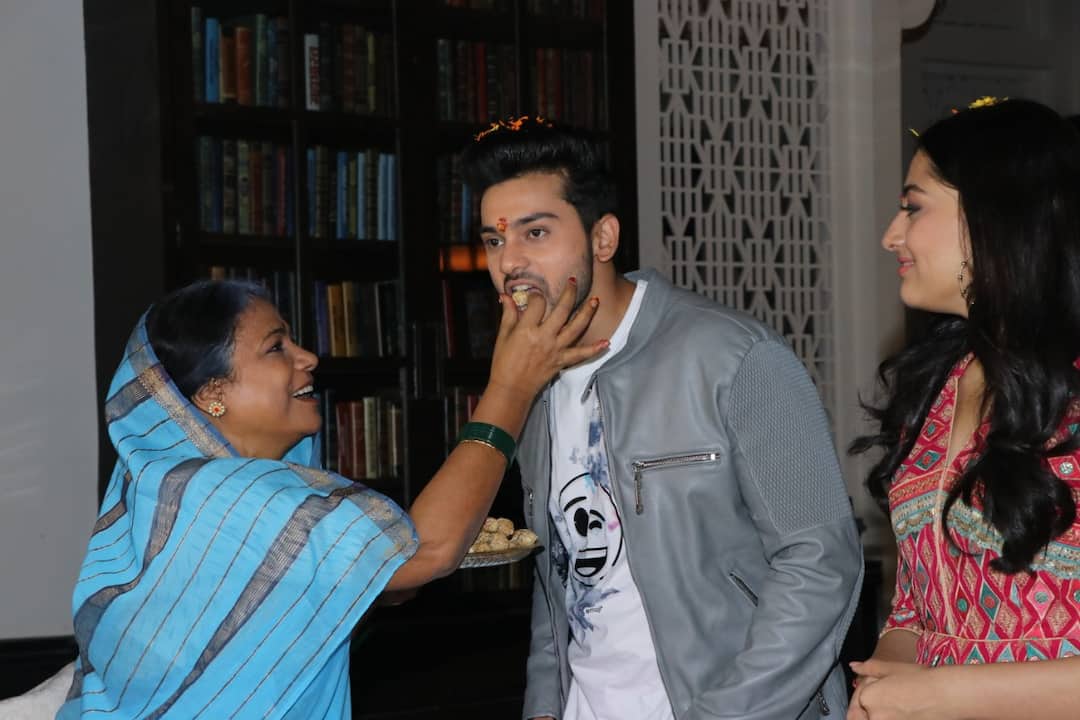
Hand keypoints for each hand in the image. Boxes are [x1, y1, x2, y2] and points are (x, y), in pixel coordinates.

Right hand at [487, 278, 605, 399]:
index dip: (536, 295)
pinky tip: (606, 343)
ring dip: (587, 313)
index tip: (534, 295)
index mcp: (526, 330)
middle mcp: (544, 337)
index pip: (537, 304)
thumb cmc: (503, 362)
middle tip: (573, 281)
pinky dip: (594, 349)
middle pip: (561, 310)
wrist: (511, 388)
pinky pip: (581, 355)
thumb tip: (506, 296)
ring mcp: (555, 349)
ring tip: (595, 300)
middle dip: (569, 293)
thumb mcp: (503, 336)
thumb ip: (508, 314)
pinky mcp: (561, 361)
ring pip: (576, 328)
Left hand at [849, 660, 942, 719]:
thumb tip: (854, 666)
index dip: (864, 695)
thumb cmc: (922, 679)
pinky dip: (890, 718)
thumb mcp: (892, 668)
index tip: (880, 691)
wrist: (949, 695)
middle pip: (862, 715)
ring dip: (878, 715)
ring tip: (899, 706)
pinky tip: (904, 713)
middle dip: (868, 709)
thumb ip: (869, 669)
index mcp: (868, 697)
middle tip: (892, 701)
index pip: (856, 702)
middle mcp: (875, 716)